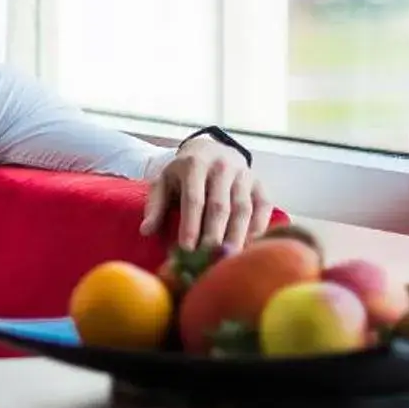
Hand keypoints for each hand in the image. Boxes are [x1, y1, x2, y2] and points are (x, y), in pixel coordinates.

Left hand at [141, 135, 271, 251]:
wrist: (212, 148)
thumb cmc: (183, 172)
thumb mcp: (164, 181)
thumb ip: (155, 205)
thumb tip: (146, 231)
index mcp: (194, 165)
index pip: (193, 199)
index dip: (190, 225)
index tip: (186, 249)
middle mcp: (222, 167)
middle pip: (220, 207)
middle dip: (213, 235)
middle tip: (207, 259)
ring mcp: (244, 174)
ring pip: (243, 209)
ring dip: (236, 236)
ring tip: (229, 259)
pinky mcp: (259, 183)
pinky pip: (263, 207)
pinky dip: (259, 228)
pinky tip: (250, 247)